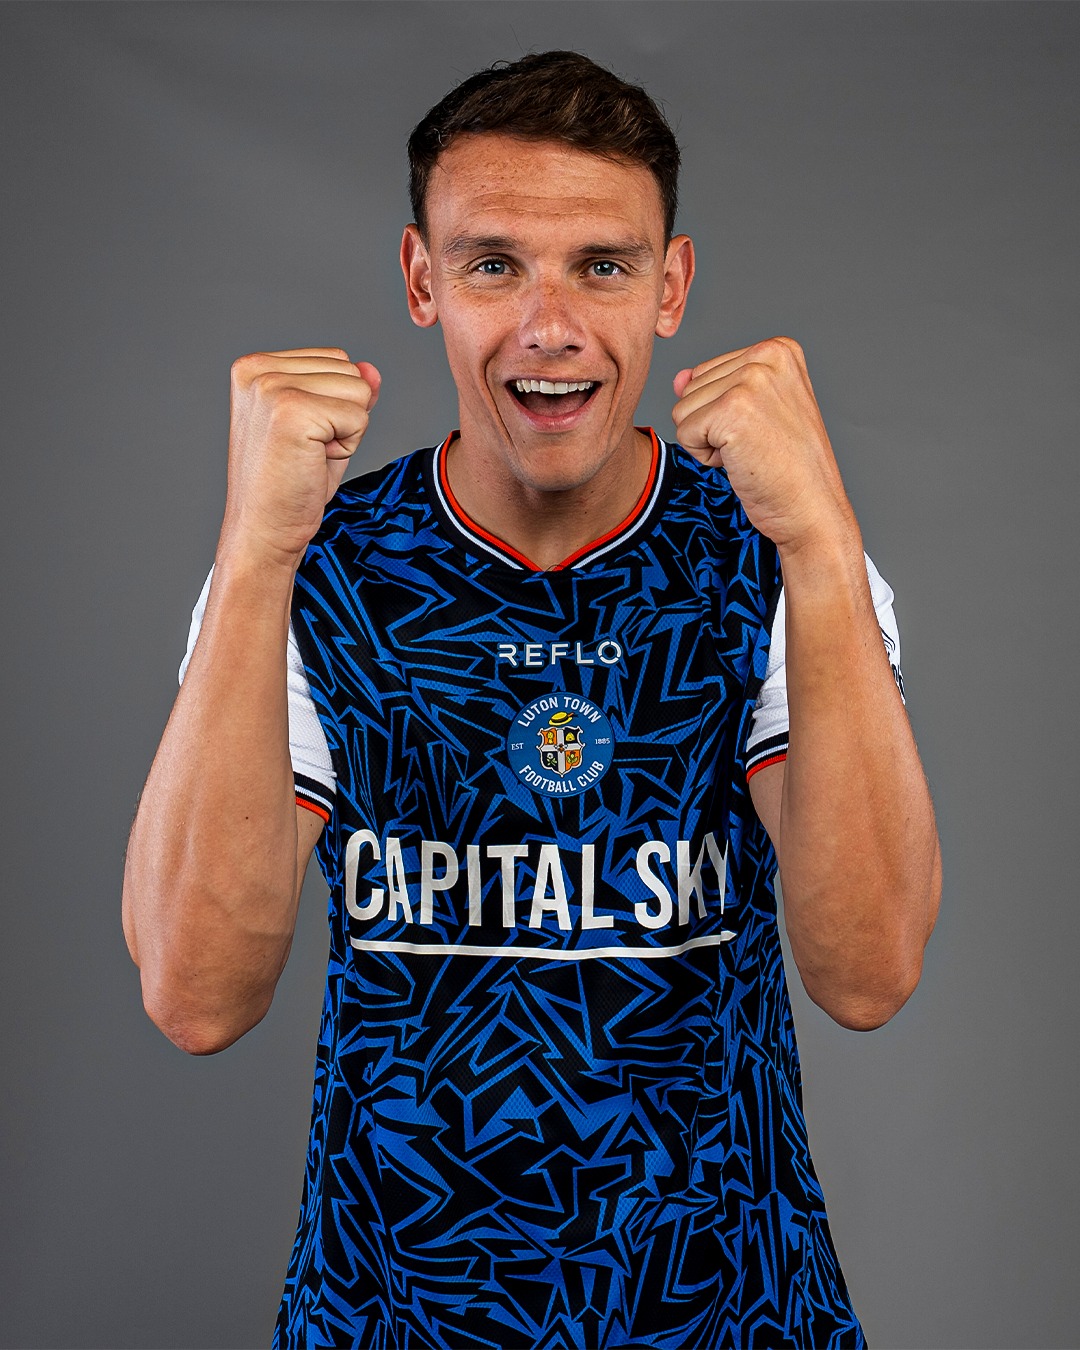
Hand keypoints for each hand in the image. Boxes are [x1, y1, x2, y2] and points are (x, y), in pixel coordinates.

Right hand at [222, 347, 380, 565]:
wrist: (265, 531)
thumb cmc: (289, 485)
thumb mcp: (323, 428)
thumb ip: (345, 393)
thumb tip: (372, 370)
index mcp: (256, 367)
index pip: (336, 359)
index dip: (335, 403)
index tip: (301, 436)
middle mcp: (258, 370)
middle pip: (350, 370)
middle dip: (343, 416)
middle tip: (306, 450)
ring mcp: (272, 387)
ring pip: (358, 390)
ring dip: (346, 431)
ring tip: (309, 455)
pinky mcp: (291, 410)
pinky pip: (358, 416)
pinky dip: (348, 446)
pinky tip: (313, 462)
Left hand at [672, 337, 854, 553]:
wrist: (811, 507)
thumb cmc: (789, 468)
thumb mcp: (753, 414)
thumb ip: (715, 387)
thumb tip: (678, 379)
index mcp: (779, 349)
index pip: (707, 372)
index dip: (724, 412)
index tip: (763, 429)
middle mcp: (767, 356)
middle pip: (691, 388)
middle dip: (713, 425)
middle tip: (756, 444)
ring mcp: (751, 380)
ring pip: (683, 409)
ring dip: (708, 441)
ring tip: (751, 451)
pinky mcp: (732, 409)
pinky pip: (684, 432)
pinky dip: (705, 457)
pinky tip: (742, 460)